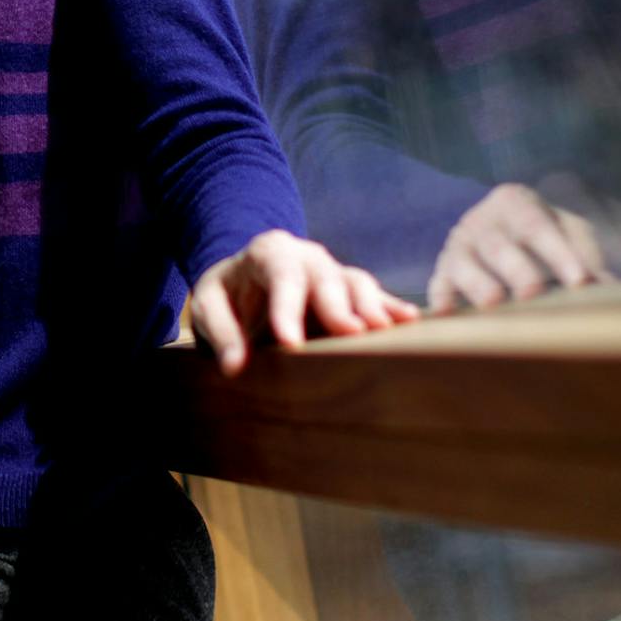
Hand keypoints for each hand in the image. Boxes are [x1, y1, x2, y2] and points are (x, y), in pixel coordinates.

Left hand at [188, 228, 420, 375]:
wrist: (243, 278)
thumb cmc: (226, 293)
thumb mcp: (209, 305)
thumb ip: (220, 333)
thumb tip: (233, 368)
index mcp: (269, 252)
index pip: (280, 276)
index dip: (286, 309)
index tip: (290, 344)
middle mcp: (307, 257)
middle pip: (326, 277)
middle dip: (338, 304)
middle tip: (351, 332)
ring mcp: (332, 271)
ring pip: (356, 282)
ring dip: (371, 306)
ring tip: (383, 330)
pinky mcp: (349, 291)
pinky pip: (374, 295)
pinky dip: (391, 307)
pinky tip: (411, 321)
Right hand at [428, 183, 612, 312]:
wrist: (501, 224)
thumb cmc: (544, 231)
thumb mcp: (568, 232)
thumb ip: (587, 257)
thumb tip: (610, 290)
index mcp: (515, 201)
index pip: (538, 226)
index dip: (558, 253)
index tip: (578, 281)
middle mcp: (481, 220)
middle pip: (498, 244)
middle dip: (516, 268)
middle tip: (533, 291)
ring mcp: (458, 245)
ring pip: (462, 262)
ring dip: (477, 282)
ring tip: (493, 302)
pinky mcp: (443, 270)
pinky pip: (438, 284)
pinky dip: (440, 299)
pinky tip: (445, 315)